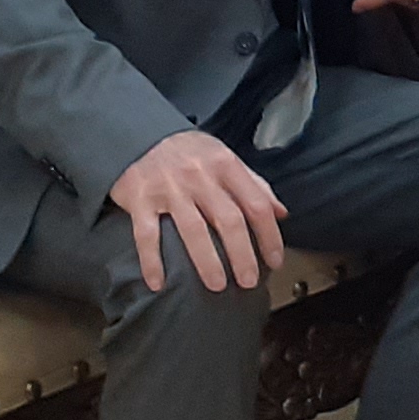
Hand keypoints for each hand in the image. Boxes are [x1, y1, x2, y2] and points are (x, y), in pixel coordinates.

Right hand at [109, 130, 286, 292]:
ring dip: (207, 262)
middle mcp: (199, 176)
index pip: (256, 204)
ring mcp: (169, 188)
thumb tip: (281, 212)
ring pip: (193, 230)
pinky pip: (147, 235)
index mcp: (225, 165)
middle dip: (242, 255)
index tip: (275, 261)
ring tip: (217, 286)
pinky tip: (158, 283)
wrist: (137, 133)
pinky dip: (152, 262)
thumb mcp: (224, 157)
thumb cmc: (188, 152)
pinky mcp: (140, 199)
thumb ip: (253, 184)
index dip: (269, 236)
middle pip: (229, 220)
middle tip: (249, 282)